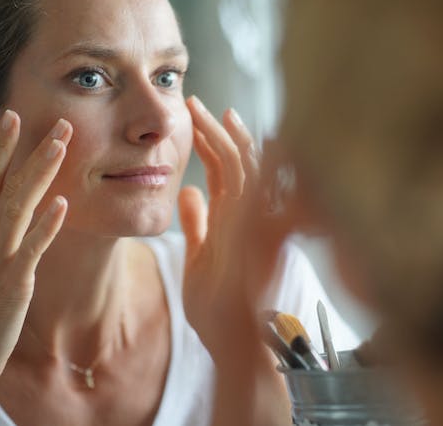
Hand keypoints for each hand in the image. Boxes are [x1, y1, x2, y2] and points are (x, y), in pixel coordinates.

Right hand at [0, 110, 71, 385]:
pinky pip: (33, 247)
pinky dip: (47, 224)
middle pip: (7, 185)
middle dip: (29, 150)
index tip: (14, 118)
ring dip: (41, 173)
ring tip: (62, 145)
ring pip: (20, 206)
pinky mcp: (13, 280)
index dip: (2, 149)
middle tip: (55, 121)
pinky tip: (63, 202)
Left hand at [179, 96, 292, 359]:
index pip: (225, 171)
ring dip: (224, 138)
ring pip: (246, 168)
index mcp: (233, 218)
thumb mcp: (199, 254)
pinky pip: (253, 189)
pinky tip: (238, 137)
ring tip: (204, 112)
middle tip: (196, 104)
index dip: (212, 143)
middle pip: (237, 161)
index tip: (197, 118)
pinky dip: (249, 161)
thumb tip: (186, 190)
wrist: (230, 339)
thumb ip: (196, 221)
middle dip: (217, 131)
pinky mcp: (256, 231)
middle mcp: (247, 215)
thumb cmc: (216, 303)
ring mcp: (254, 222)